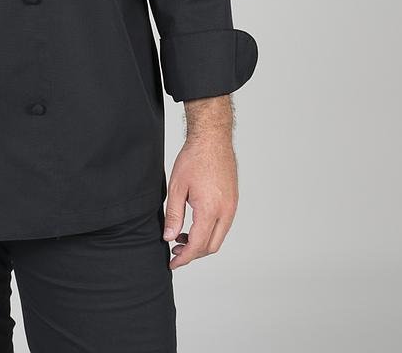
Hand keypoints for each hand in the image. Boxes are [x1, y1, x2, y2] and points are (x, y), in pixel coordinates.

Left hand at [162, 134, 238, 269]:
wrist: (212, 139)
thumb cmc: (194, 159)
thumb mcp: (177, 187)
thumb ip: (173, 215)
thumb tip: (169, 237)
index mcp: (210, 210)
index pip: (197, 245)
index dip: (184, 258)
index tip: (173, 262)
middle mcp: (225, 212)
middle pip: (211, 247)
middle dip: (192, 254)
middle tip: (174, 251)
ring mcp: (232, 207)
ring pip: (218, 237)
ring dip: (201, 243)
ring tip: (180, 237)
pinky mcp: (233, 201)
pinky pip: (222, 225)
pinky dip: (209, 231)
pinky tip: (194, 225)